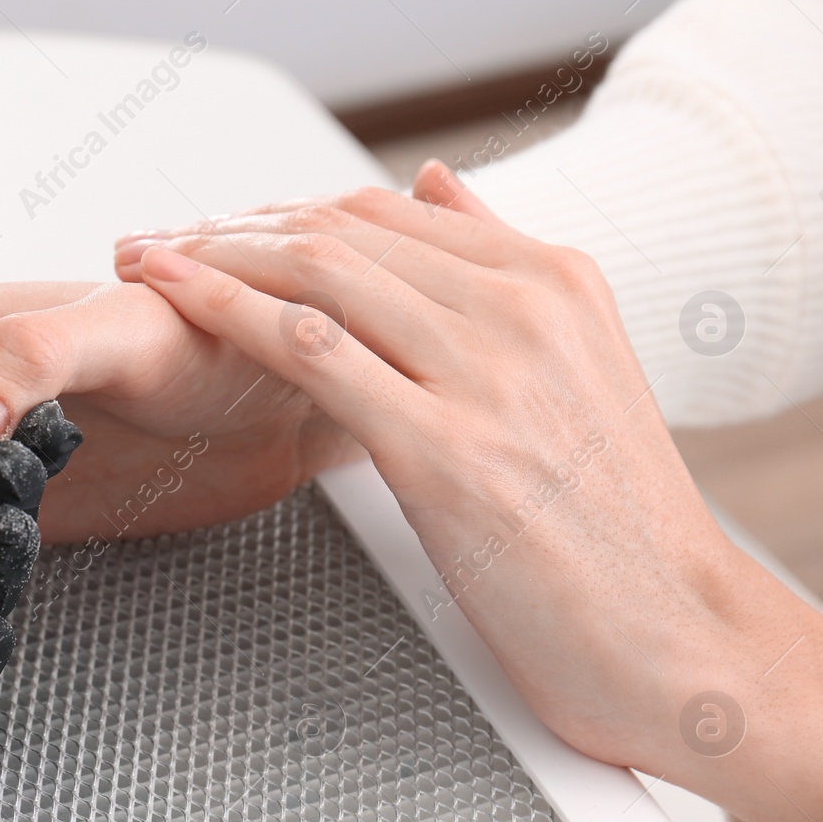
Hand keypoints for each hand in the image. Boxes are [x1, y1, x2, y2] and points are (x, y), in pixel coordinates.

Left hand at [118, 162, 822, 821]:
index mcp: (555, 280)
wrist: (680, 639)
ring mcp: (488, 375)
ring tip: (142, 260)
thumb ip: (503, 270)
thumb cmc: (618, 528)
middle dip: (230, 226)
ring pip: (321, 272)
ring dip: (213, 256)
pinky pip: (313, 352)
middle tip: (156, 241)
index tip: (216, 229)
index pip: (386, 210)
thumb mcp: (581, 369)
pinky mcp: (447, 451)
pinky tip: (176, 302)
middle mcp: (524, 308)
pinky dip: (230, 313)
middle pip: (341, 230)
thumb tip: (434, 182)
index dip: (283, 213)